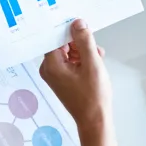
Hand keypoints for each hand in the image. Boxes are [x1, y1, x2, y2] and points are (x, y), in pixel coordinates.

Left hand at [39, 19, 120, 145]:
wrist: (95, 121)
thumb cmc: (92, 98)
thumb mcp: (92, 64)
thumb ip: (85, 41)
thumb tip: (78, 24)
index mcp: (51, 65)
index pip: (55, 38)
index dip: (68, 32)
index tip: (79, 26)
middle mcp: (49, 69)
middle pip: (62, 45)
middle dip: (79, 43)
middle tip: (94, 48)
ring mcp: (55, 75)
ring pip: (68, 53)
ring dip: (83, 52)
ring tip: (97, 58)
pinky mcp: (62, 79)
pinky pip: (70, 62)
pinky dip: (82, 60)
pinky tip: (94, 64)